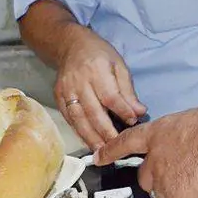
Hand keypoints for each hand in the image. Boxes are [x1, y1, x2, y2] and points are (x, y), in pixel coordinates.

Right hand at [53, 28, 145, 153]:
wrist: (71, 46)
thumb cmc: (100, 54)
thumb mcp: (119, 65)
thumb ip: (128, 91)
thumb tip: (139, 111)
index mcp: (97, 70)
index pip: (110, 96)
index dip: (122, 111)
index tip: (133, 122)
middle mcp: (79, 81)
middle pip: (93, 111)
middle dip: (105, 131)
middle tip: (117, 146)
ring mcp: (66, 90)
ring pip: (78, 118)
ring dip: (90, 137)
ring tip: (102, 151)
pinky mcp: (58, 97)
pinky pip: (69, 118)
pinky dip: (79, 132)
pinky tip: (89, 141)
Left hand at [96, 107, 197, 197]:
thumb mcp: (193, 122)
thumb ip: (180, 138)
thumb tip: (187, 149)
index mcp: (158, 132)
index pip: (127, 141)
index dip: (111, 150)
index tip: (98, 157)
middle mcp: (154, 157)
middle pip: (146, 178)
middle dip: (164, 181)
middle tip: (188, 176)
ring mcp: (161, 179)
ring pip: (165, 196)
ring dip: (184, 193)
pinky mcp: (173, 197)